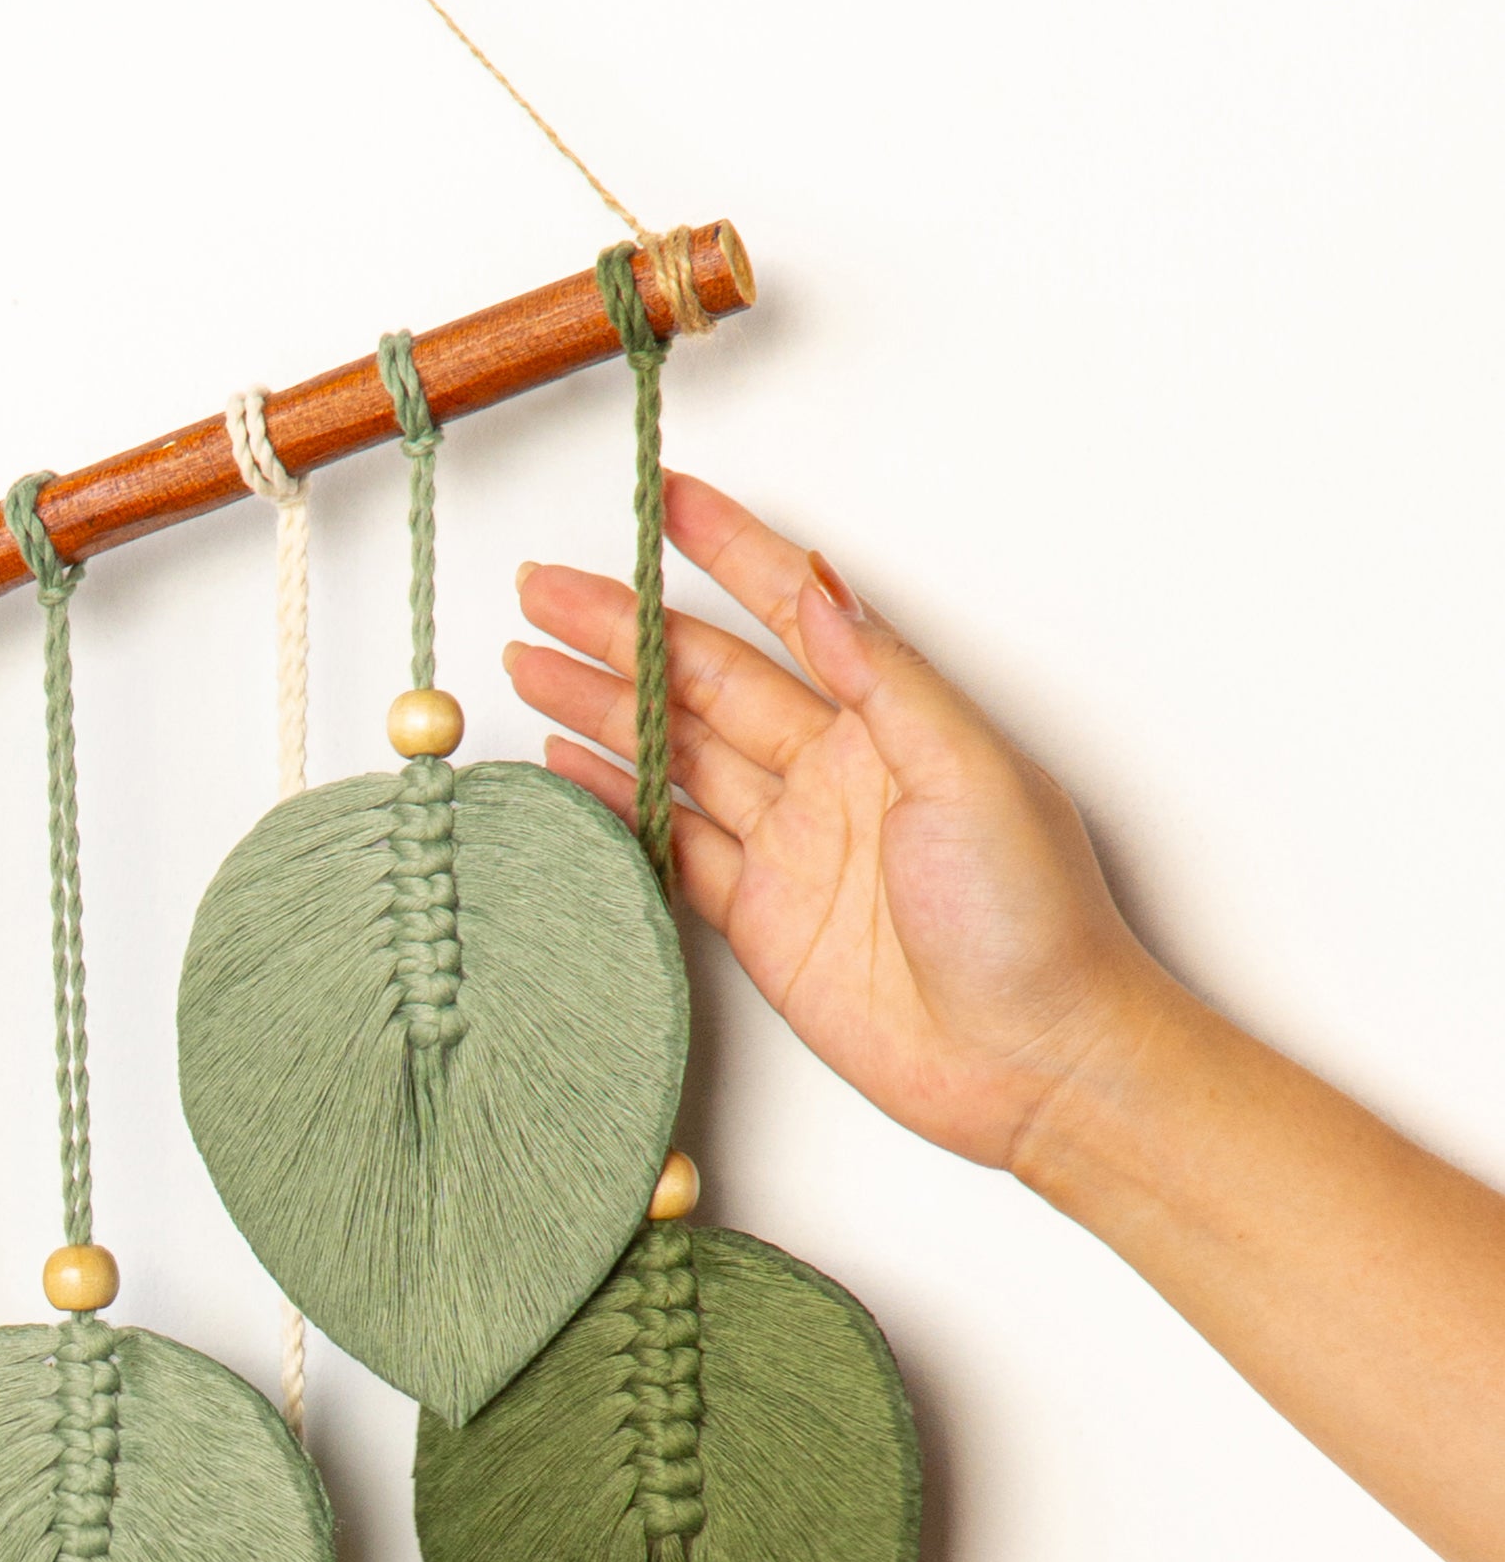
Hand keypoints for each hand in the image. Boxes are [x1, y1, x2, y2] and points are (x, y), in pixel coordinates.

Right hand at [508, 473, 1167, 1171]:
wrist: (1034, 1062)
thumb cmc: (1033, 918)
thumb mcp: (970, 771)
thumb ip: (884, 679)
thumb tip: (818, 586)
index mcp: (892, 720)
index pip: (790, 610)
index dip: (725, 552)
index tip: (663, 499)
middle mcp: (835, 770)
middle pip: (705, 680)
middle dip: (622, 629)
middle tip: (542, 590)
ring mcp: (792, 843)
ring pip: (675, 756)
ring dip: (601, 707)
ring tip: (528, 663)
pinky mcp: (762, 918)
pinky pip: (673, 845)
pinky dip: (617, 802)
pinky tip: (568, 763)